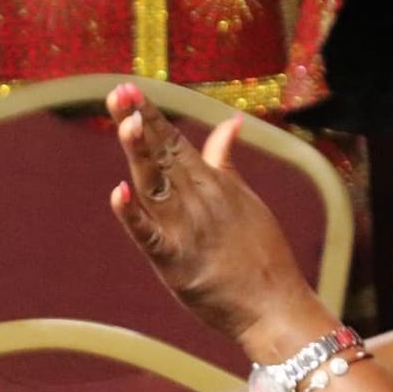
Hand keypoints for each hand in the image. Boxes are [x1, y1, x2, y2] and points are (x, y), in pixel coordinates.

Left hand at [105, 83, 331, 356]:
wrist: (274, 303)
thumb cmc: (259, 251)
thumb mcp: (243, 196)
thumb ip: (224, 160)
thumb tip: (230, 121)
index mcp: (212, 182)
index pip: (175, 141)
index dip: (152, 114)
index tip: (130, 88)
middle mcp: (197, 199)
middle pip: (161, 155)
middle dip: (139, 122)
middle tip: (119, 93)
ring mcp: (185, 229)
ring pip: (154, 185)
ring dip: (140, 154)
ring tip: (127, 123)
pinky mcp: (175, 263)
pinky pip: (149, 236)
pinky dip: (133, 216)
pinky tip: (118, 193)